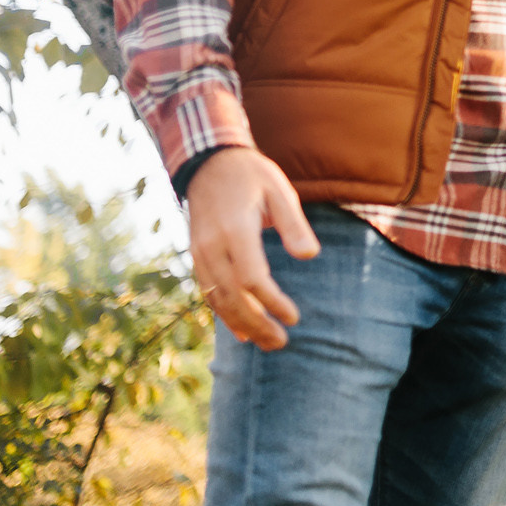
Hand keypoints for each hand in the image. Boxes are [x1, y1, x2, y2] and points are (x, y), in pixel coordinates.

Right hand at [187, 145, 317, 350]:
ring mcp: (200, 253)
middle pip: (233, 296)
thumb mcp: (279, 190)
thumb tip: (309, 256)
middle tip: (281, 342)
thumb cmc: (251, 176)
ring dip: (241, 324)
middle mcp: (212, 247)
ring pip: (218, 298)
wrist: (209, 164)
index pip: (252, 278)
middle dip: (257, 323)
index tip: (294, 317)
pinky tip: (241, 330)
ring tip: (266, 342)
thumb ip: (293, 225)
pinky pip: (208, 291)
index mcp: (235, 230)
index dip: (272, 302)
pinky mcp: (197, 256)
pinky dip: (223, 314)